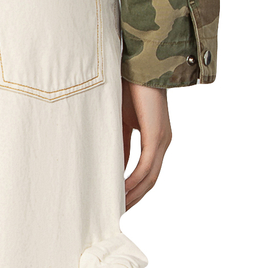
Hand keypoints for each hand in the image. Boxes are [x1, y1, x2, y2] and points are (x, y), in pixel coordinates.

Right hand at [122, 78, 171, 209]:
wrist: (138, 63)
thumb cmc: (127, 85)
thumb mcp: (119, 118)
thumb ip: (119, 140)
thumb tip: (111, 162)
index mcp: (154, 137)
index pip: (144, 170)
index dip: (131, 186)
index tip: (115, 198)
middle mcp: (162, 142)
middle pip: (149, 180)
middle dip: (133, 197)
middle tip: (115, 211)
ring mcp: (162, 140)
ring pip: (150, 177)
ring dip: (133, 194)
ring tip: (116, 206)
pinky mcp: (157, 136)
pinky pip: (146, 166)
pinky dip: (134, 180)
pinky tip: (121, 190)